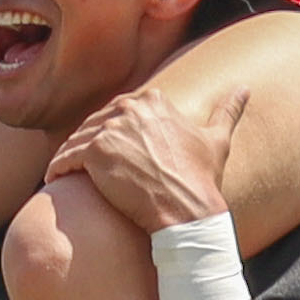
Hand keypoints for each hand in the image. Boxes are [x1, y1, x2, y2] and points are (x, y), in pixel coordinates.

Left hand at [43, 85, 226, 234]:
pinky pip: (67, 158)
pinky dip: (58, 168)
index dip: (111, 133)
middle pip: (96, 123)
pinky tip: (55, 180)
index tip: (107, 151)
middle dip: (88, 143)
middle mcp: (130, 107)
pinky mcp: (95, 152)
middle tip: (80, 164)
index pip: (119, 112)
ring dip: (69, 156)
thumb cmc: (201, 180)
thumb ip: (228, 109)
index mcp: (154, 99)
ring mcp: (111, 128)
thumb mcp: (217, 139)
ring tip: (64, 172)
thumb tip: (244, 88)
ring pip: (78, 139)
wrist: (187, 211)